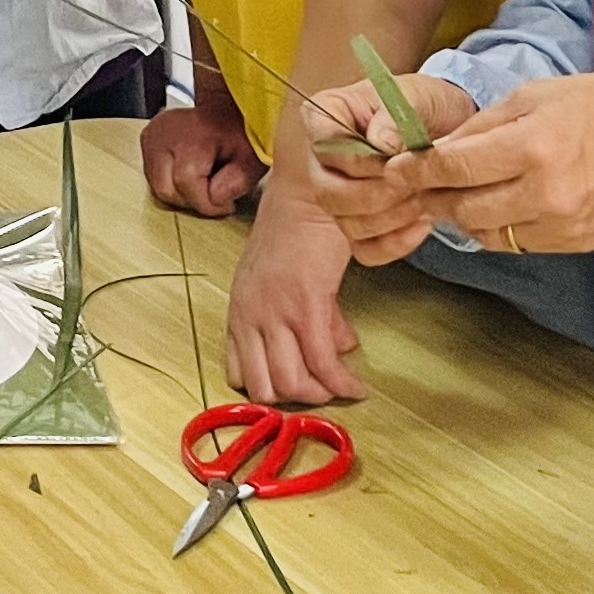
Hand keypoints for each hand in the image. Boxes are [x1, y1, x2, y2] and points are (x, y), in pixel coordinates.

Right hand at [140, 92, 264, 217]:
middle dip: (192, 201)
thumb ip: (234, 184)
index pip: (186, 183)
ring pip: (157, 187)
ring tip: (203, 183)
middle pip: (166, 189)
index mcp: (190, 134)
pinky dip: (171, 184)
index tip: (226, 205)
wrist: (224, 111)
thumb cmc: (238, 133)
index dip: (207, 203)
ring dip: (181, 194)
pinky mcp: (146, 141)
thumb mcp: (250, 160)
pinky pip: (152, 178)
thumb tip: (214, 200)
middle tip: (214, 196)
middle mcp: (163, 133)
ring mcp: (151, 136)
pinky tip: (188, 175)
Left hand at [225, 197, 365, 404]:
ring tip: (340, 389)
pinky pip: (324, 365)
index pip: (237, 372)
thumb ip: (304, 315)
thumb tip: (341, 345)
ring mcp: (276, 313)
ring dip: (319, 394)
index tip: (293, 389)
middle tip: (320, 392)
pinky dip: (343, 384)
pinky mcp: (307, 307)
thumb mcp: (285, 277)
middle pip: (263, 387)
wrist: (310, 194)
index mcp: (240, 309)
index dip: (266, 388)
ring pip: (291, 383)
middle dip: (293, 399)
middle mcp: (250, 316)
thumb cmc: (298, 228)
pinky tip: (356, 387)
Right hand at [306, 74, 477, 265]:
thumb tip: (382, 144)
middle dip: (374, 197)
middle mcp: (323, 159)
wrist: (447, 126)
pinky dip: (395, 244)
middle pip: (327, 193)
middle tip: (412, 186)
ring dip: (389, 220)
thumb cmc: (425, 104)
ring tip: (422, 200)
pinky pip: (365, 249)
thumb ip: (396, 116)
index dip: (358, 160)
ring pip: (346, 224)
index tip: (393, 160)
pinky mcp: (360, 223)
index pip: (325, 145)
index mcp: (326, 115)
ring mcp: (338, 195)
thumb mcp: (418, 95)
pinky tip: (421, 225)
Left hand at [392, 72, 593, 257]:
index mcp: (530, 146)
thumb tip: (439, 150)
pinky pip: (517, 244)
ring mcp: (560, 224)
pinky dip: (497, 229)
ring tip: (455, 196)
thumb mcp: (532, 97)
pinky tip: (494, 208)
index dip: (417, 170)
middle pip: (464, 208)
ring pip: (486, 234)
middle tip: (418, 185)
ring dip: (462, 217)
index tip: (395, 169)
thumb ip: (481, 126)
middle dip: (433, 196)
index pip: (455, 166)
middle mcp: (543, 192)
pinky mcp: (574, 244)